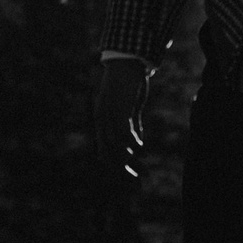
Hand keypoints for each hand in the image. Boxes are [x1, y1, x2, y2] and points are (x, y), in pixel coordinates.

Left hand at [94, 57, 154, 186]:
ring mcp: (109, 115)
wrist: (127, 63)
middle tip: (137, 179)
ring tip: (140, 165)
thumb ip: (132, 124)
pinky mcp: (118, 108)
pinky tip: (139, 145)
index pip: (105, 152)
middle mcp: (102, 121)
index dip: (118, 166)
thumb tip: (137, 140)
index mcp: (103, 123)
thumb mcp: (131, 109)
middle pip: (108, 154)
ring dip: (127, 158)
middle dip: (122, 169)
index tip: (133, 175)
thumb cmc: (130, 85)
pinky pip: (122, 130)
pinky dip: (130, 140)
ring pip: (114, 145)